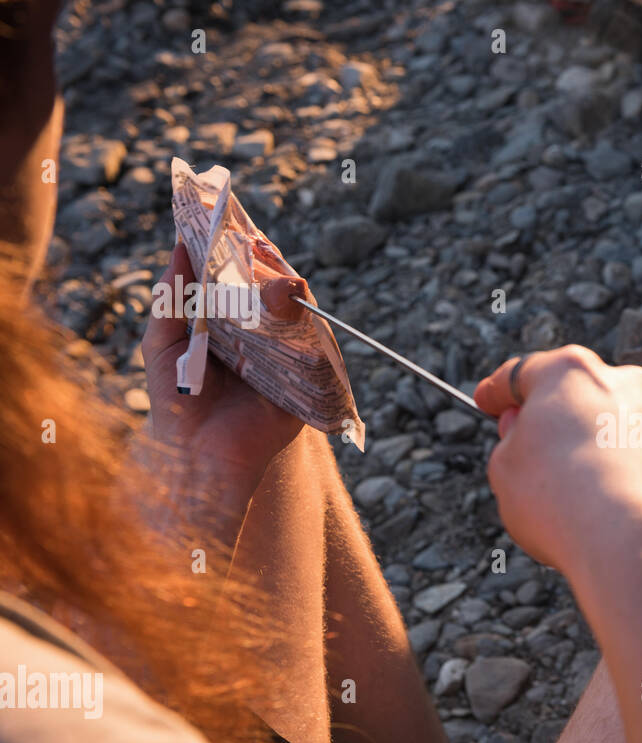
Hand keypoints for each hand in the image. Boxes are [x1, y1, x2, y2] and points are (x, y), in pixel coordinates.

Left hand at [143, 242, 303, 483]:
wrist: (198, 456)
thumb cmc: (176, 402)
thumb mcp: (161, 343)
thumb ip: (171, 297)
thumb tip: (179, 246)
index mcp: (228, 323)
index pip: (240, 278)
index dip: (238, 251)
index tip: (230, 223)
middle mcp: (260, 335)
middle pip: (272, 288)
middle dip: (267, 265)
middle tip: (255, 246)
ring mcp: (285, 355)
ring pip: (297, 311)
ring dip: (287, 290)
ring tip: (273, 281)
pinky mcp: (305, 380)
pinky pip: (316, 346)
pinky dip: (308, 325)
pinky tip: (293, 310)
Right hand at [474, 345, 641, 585]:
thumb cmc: (564, 506)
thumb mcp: (506, 473)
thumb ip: (513, 443)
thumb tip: (529, 437)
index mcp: (572, 373)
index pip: (524, 373)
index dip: (499, 391)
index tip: (489, 403)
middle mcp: (629, 381)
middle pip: (583, 396)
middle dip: (560, 421)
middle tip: (539, 456)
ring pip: (627, 427)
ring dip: (606, 449)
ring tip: (589, 497)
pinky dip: (641, 479)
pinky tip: (627, 512)